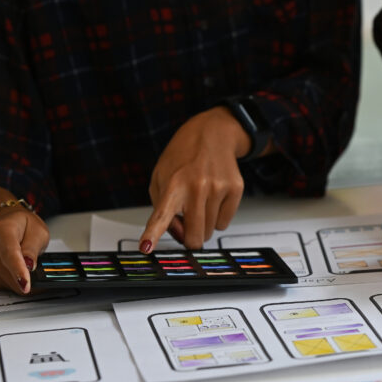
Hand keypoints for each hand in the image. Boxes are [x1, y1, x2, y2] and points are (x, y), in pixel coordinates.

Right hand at [0, 206, 49, 293]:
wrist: (5, 225)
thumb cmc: (23, 228)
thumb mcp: (38, 232)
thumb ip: (33, 248)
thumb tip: (30, 266)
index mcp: (2, 231)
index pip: (9, 253)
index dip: (18, 270)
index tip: (26, 285)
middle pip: (10, 275)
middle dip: (29, 278)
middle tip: (36, 267)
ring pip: (7, 285)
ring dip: (19, 280)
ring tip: (20, 263)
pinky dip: (11, 284)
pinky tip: (11, 271)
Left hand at [140, 106, 247, 250]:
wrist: (212, 134)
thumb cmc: (182, 158)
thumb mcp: (161, 179)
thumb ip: (163, 210)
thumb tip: (182, 236)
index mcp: (173, 184)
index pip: (161, 214)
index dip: (152, 233)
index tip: (146, 247)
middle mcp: (197, 186)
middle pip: (195, 235)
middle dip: (190, 238)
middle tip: (188, 226)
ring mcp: (218, 188)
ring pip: (210, 231)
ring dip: (204, 224)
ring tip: (201, 200)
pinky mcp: (235, 189)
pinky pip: (224, 223)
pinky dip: (218, 217)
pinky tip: (214, 197)